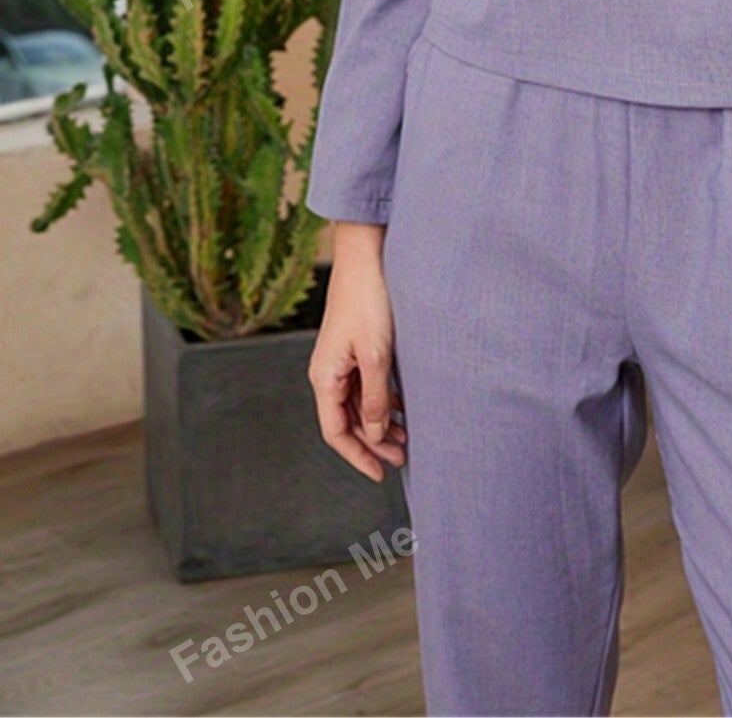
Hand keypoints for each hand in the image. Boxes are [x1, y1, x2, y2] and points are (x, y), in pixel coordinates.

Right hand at [308, 222, 406, 481]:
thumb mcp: (375, 355)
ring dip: (380, 423)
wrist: (366, 257)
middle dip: (373, 443)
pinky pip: (365, 385)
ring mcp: (341, 360)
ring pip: (358, 404)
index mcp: (325, 377)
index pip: (336, 432)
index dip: (357, 456)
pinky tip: (402, 406)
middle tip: (402, 458)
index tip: (379, 474)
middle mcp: (328, 372)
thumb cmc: (369, 301)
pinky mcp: (354, 347)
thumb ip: (375, 398)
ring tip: (406, 438)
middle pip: (348, 421)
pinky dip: (382, 400)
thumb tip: (376, 435)